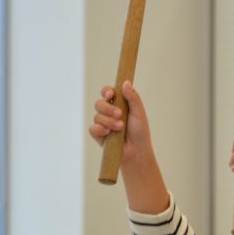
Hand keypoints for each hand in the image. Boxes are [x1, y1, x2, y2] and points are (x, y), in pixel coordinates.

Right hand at [90, 81, 168, 213]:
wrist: (136, 152)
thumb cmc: (140, 132)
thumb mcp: (139, 113)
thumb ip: (133, 97)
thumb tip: (126, 82)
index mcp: (118, 104)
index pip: (107, 93)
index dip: (106, 91)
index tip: (110, 95)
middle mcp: (109, 112)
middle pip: (99, 103)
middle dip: (108, 108)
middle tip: (120, 115)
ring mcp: (103, 124)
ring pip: (96, 116)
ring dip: (109, 121)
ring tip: (120, 128)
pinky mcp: (98, 135)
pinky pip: (93, 128)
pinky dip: (100, 129)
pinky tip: (108, 133)